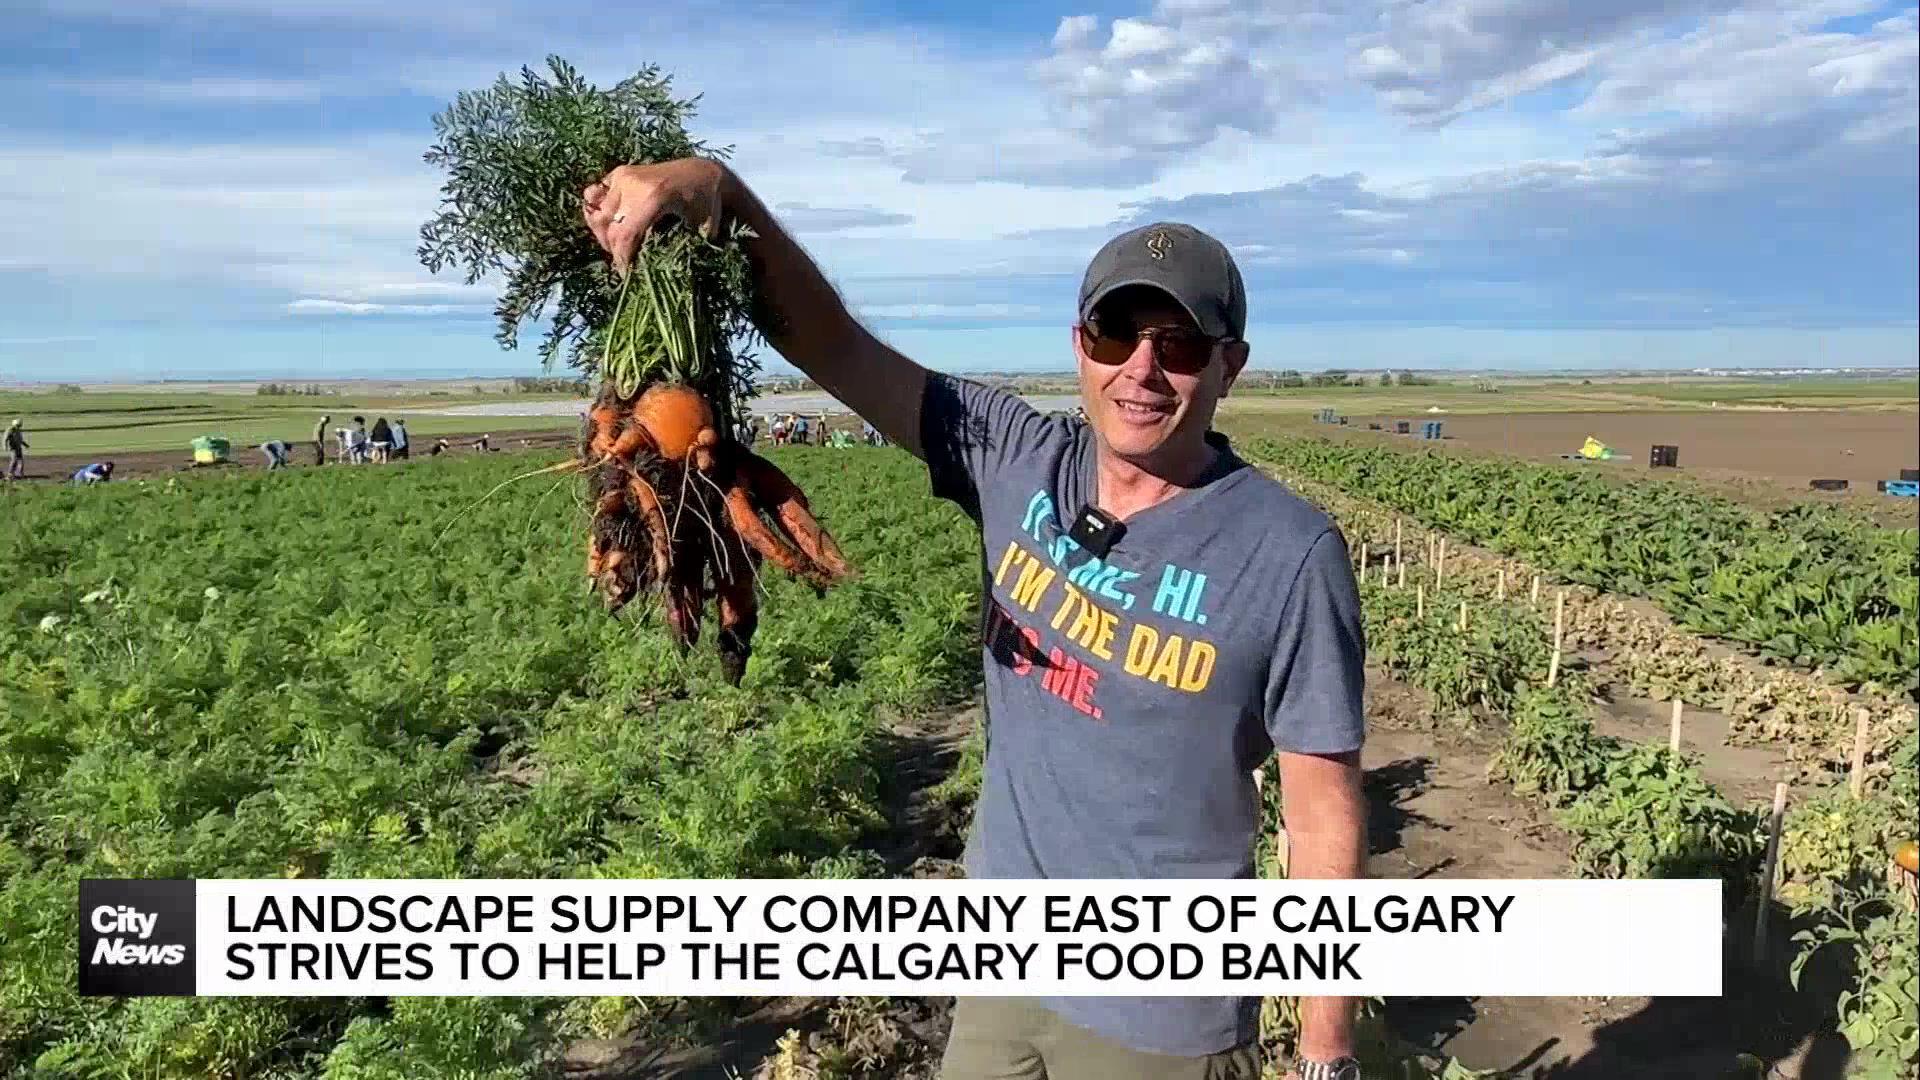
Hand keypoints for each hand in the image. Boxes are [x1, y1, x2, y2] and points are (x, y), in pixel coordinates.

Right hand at [581, 158, 728, 272]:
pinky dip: (598, 213)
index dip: (622, 260)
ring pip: (597, 214)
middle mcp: (633, 184)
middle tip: (626, 262)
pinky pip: (594, 197)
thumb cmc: (706, 204)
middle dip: (613, 249)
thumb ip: (674, 248)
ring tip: (619, 245)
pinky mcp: (619, 172)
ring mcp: (623, 176)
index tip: (626, 275)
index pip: (624, 235)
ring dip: (603, 234)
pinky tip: (613, 225)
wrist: (704, 172)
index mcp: (654, 197)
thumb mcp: (698, 229)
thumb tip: (647, 274)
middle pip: (607, 227)